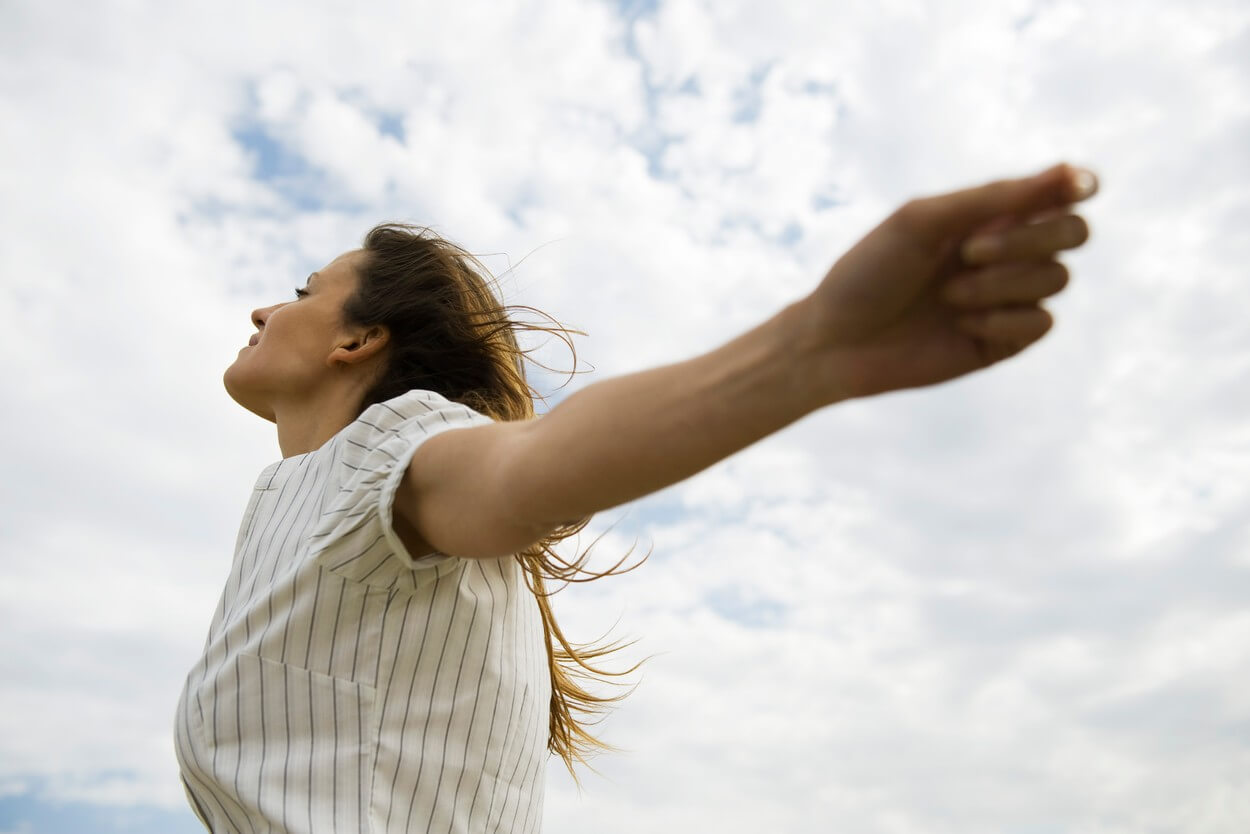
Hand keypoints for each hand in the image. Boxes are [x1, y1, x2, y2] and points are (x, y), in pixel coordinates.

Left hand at [805, 162, 1097, 400]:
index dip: (1080, 185)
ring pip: (1057, 278)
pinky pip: (1041, 323)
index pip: (1059, 193)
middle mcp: (1006, 253)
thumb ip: (995, 197)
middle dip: (1029, 240)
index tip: (1077, 187)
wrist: (836, 340)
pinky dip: (1003, 318)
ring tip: (947, 296)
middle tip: (970, 252)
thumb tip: (1069, 171)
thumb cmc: (869, 272)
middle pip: (1072, 233)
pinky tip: (960, 323)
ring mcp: (1008, 298)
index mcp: (987, 215)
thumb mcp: (924, 221)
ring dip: (1001, 283)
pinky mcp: (1004, 341)